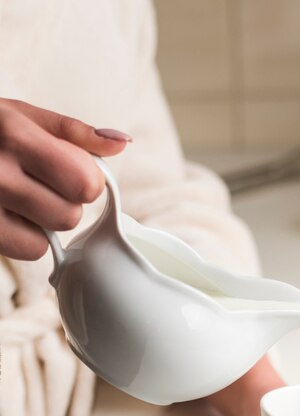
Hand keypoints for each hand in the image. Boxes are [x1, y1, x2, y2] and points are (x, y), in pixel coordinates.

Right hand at [0, 98, 131, 260]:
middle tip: (39, 184)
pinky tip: (8, 216)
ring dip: (44, 223)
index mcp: (15, 135)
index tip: (71, 173)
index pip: (86, 182)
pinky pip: (27, 250)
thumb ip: (74, 132)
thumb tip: (121, 144)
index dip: (86, 181)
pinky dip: (24, 238)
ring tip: (21, 198)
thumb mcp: (21, 115)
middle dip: (64, 202)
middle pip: (70, 215)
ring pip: (49, 237)